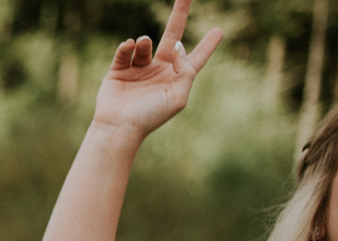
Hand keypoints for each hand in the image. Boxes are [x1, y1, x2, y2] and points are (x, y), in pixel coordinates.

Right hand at [92, 0, 222, 139]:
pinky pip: (124, 52)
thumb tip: (179, 46)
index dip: (208, 45)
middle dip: (179, 16)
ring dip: (145, 41)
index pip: (196, 58)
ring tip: (143, 42)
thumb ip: (185, 70)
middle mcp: (159, 70)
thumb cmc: (150, 117)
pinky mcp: (118, 71)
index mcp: (176, 78)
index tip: (218, 31)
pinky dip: (127, 47)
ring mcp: (138, 70)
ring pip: (145, 44)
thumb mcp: (177, 97)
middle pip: (171, 37)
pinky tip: (129, 46)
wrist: (119, 128)